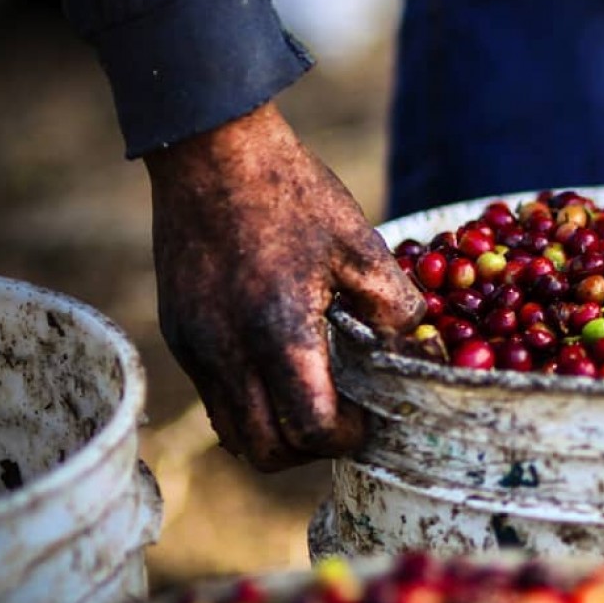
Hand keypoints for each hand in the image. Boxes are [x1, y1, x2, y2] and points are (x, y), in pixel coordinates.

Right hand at [144, 102, 424, 469]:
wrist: (211, 150)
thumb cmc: (293, 194)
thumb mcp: (361, 246)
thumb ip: (396, 309)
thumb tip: (424, 353)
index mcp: (278, 331)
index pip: (311, 429)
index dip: (350, 437)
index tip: (371, 417)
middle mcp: (227, 351)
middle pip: (266, 451)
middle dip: (313, 448)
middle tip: (345, 417)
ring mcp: (195, 347)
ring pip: (234, 434)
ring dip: (277, 432)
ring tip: (314, 395)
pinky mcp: (179, 335)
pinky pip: (215, 399)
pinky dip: (251, 404)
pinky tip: (281, 367)